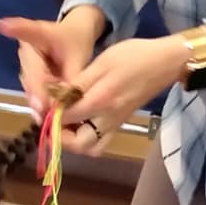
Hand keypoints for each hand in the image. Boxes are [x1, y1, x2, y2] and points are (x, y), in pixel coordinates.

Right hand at [0, 7, 103, 120]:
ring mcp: (25, 66)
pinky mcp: (29, 79)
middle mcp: (26, 50)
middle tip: (41, 107)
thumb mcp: (79, 57)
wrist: (73, 38)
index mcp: (38, 33)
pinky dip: (39, 105)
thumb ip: (73, 78)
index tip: (1, 24)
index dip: (13, 29)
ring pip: (30, 85)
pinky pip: (33, 93)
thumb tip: (66, 102)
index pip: (26, 31)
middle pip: (29, 72)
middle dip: (36, 91)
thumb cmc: (75, 42)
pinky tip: (43, 117)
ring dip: (37, 101)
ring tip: (43, 115)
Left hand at [58, 36, 188, 154]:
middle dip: (61, 137)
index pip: (67, 118)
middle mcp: (108, 118)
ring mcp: (116, 124)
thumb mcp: (101, 62)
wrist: (164, 62)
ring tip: (65, 124)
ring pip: (91, 148)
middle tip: (52, 120)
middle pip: (79, 144)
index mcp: (101, 101)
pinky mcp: (120, 123)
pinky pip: (101, 142)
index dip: (50, 115)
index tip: (41, 107)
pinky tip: (80, 123)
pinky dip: (87, 140)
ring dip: (74, 142)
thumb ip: (78, 83)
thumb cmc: (133, 56)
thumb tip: (55, 97)